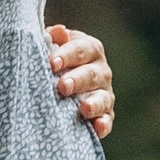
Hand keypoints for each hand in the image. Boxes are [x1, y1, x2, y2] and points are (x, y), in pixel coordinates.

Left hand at [47, 21, 115, 140]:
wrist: (60, 84)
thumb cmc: (54, 60)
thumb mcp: (52, 46)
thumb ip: (53, 38)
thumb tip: (58, 31)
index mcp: (89, 48)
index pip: (81, 49)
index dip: (67, 55)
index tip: (52, 63)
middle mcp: (100, 70)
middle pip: (91, 74)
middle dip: (77, 80)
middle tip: (62, 87)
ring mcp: (104, 93)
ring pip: (103, 97)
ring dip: (94, 103)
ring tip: (84, 108)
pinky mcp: (105, 114)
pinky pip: (107, 119)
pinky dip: (104, 124)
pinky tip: (98, 127)